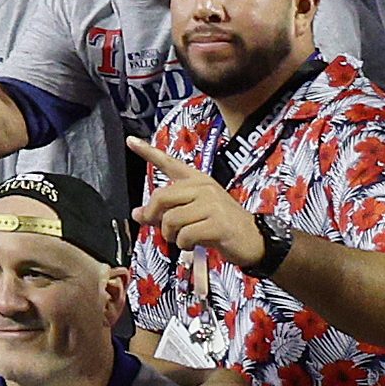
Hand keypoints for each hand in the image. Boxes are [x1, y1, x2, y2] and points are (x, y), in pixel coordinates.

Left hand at [136, 154, 267, 269]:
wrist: (254, 239)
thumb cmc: (220, 225)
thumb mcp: (193, 214)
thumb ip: (167, 211)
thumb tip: (137, 214)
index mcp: (198, 180)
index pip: (170, 163)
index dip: (148, 152)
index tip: (130, 141)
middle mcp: (204, 187)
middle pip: (161, 197)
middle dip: (154, 217)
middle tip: (162, 229)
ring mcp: (212, 203)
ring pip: (171, 219)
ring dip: (171, 235)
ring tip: (183, 238)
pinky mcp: (217, 223)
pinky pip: (185, 234)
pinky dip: (184, 244)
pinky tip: (194, 244)